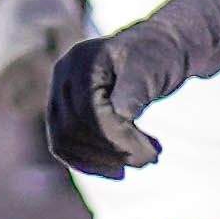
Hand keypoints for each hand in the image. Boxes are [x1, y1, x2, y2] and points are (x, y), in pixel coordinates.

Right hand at [42, 25, 174, 177]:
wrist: (158, 49)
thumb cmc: (159, 56)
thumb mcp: (151, 70)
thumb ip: (132, 92)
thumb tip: (119, 117)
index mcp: (82, 60)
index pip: (87, 111)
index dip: (117, 138)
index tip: (152, 152)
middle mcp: (63, 75)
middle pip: (71, 128)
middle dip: (111, 152)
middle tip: (150, 157)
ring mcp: (60, 92)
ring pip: (63, 141)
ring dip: (102, 160)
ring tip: (141, 159)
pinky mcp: (64, 110)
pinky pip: (64, 145)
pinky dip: (90, 162)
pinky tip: (117, 170)